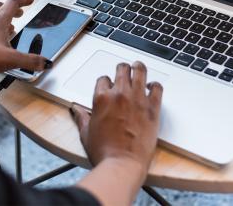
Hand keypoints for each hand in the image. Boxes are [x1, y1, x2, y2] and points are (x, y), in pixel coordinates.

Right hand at [70, 61, 162, 176]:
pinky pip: (157, 87)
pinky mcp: (152, 108)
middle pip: (122, 69)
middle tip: (124, 71)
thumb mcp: (86, 133)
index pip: (103, 79)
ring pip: (140, 71)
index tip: (109, 87)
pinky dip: (155, 85)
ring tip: (139, 67)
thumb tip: (75, 109)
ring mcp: (137, 99)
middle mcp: (119, 94)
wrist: (122, 164)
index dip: (106, 82)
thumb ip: (81, 117)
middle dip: (122, 69)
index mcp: (101, 98)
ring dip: (138, 68)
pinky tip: (152, 87)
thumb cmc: (104, 151)